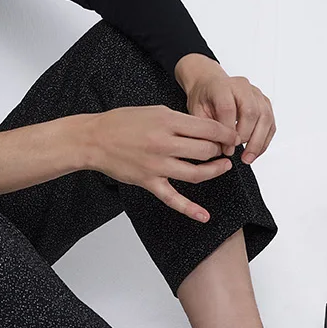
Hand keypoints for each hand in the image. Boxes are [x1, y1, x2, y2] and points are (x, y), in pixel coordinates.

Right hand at [78, 106, 238, 221]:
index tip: (232, 136)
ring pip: (196, 173)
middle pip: (205, 150)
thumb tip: (205, 129)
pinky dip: (190, 209)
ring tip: (222, 167)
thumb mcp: (155, 111)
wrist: (94, 140)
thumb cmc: (122, 122)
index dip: (226, 134)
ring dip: (214, 171)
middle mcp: (163, 143)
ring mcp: (156, 165)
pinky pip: (173, 199)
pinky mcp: (148, 182)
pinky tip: (204, 216)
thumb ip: (180, 121)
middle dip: (219, 150)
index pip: (208, 129)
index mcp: (167, 121)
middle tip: (223, 149)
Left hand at [174, 54, 275, 164]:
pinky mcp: (265, 103)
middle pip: (251, 112)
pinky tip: (256, 151)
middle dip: (246, 137)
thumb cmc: (204, 97)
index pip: (228, 108)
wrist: (211, 85)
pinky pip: (271, 123)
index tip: (226, 148)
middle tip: (238, 154)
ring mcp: (256, 94)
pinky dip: (265, 140)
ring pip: (265, 117)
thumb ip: (207, 128)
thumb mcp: (196, 111)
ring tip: (249, 157)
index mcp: (222, 86)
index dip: (228, 131)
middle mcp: (242, 87)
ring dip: (259, 142)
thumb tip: (221, 148)